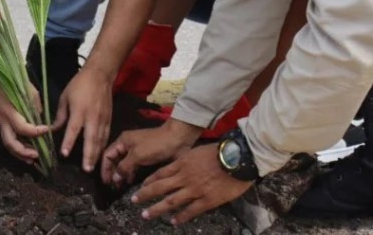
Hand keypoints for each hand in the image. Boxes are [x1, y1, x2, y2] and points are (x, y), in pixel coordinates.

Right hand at [0, 80, 49, 164]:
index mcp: (10, 111)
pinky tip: (26, 153)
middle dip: (23, 152)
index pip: (22, 128)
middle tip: (36, 155)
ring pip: (8, 144)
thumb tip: (41, 120)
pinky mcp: (2, 124)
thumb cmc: (15, 83)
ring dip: (19, 154)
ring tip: (32, 159)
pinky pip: (9, 140)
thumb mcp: (30, 91)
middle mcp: (4, 120)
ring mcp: (1, 123)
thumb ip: (35, 107)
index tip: (47, 129)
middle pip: (10, 142)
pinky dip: (17, 149)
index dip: (36, 132)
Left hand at [55, 67, 112, 172]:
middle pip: (90, 139)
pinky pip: (106, 136)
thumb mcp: (65, 97)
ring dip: (96, 155)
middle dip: (88, 155)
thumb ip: (60, 115)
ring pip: (100, 140)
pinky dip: (103, 147)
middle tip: (86, 169)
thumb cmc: (79, 85)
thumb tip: (54, 130)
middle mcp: (92, 117)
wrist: (100, 75)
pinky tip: (100, 156)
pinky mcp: (109, 119)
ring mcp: (103, 119)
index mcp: (79, 110)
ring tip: (93, 168)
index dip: (68, 142)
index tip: (64, 154)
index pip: (73, 129)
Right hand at [100, 118, 201, 185]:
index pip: (108, 155)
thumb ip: (124, 167)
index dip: (105, 168)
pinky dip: (131, 174)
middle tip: (112, 186)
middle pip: (115, 160)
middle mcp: (128, 145)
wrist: (177, 139)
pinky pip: (135, 166)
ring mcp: (138, 151)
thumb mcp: (137, 155)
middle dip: (113, 173)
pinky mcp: (147, 157)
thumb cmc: (155, 145)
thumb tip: (115, 178)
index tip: (105, 182)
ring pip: (125, 164)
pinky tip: (131, 182)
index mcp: (123, 141)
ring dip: (122, 175)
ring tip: (120, 186)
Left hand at [130, 144, 253, 224]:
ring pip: (171, 201)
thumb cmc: (220, 151)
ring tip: (146, 215)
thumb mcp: (197, 151)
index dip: (149, 181)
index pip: (160, 173)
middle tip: (134, 200)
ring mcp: (195, 190)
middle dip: (145, 194)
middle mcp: (184, 177)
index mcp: (182, 163)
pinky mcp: (207, 200)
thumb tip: (180, 166)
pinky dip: (180, 217)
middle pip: (159, 187)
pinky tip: (173, 222)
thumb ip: (187, 160)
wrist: (238, 158)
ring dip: (157, 208)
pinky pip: (190, 211)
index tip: (141, 186)